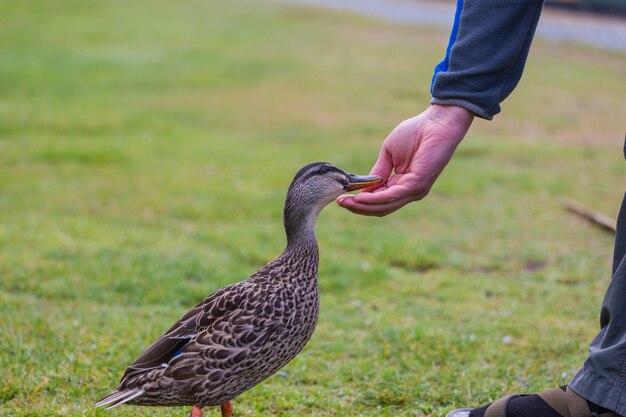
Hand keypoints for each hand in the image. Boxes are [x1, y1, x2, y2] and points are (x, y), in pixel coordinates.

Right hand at [337, 104, 473, 215]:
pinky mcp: (417, 184)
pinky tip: (361, 197)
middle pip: (381, 208)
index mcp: (403, 184)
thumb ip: (378, 171)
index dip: (361, 202)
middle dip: (359, 208)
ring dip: (364, 206)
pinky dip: (375, 198)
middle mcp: (409, 191)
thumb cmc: (416, 133)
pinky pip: (392, 196)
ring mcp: (415, 190)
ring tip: (347, 202)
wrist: (436, 122)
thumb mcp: (389, 154)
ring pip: (385, 206)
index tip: (342, 199)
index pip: (380, 201)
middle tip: (340, 204)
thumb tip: (364, 187)